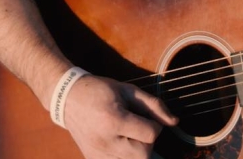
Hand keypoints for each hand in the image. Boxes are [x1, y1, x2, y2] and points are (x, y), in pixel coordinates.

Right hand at [63, 75, 177, 158]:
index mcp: (113, 120)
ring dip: (137, 150)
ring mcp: (98, 154)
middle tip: (136, 127)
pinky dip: (124, 156)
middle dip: (147, 141)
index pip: (150, 134)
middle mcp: (105, 141)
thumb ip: (154, 105)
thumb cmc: (100, 90)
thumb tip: (175, 122)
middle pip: (144, 154)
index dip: (155, 125)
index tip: (146, 117)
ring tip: (127, 135)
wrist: (67, 98)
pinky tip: (119, 143)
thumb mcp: (128, 90)